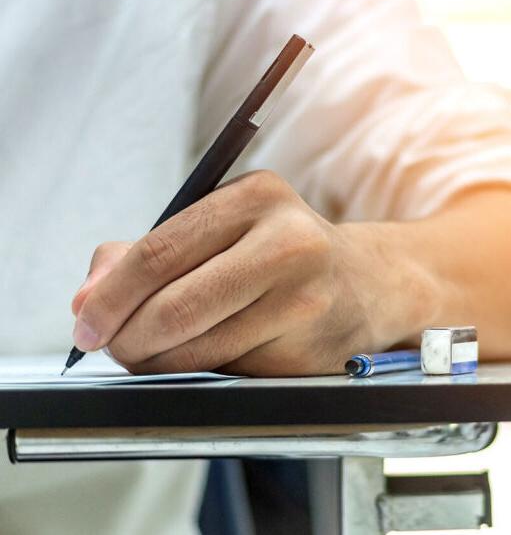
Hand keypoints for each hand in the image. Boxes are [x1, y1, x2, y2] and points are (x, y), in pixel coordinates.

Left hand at [72, 170, 434, 374]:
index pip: (161, 250)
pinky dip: (199, 370)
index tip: (87, 321)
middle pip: (178, 303)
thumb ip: (147, 253)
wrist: (366, 283)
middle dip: (129, 336)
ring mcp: (305, 296)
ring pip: (200, 347)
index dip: (112, 294)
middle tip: (112, 346)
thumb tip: (90, 293)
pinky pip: (230, 369)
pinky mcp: (311, 345)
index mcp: (256, 197)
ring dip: (159, 360)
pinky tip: (201, 355)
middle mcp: (288, 241)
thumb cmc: (283, 255)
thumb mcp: (221, 231)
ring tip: (150, 352)